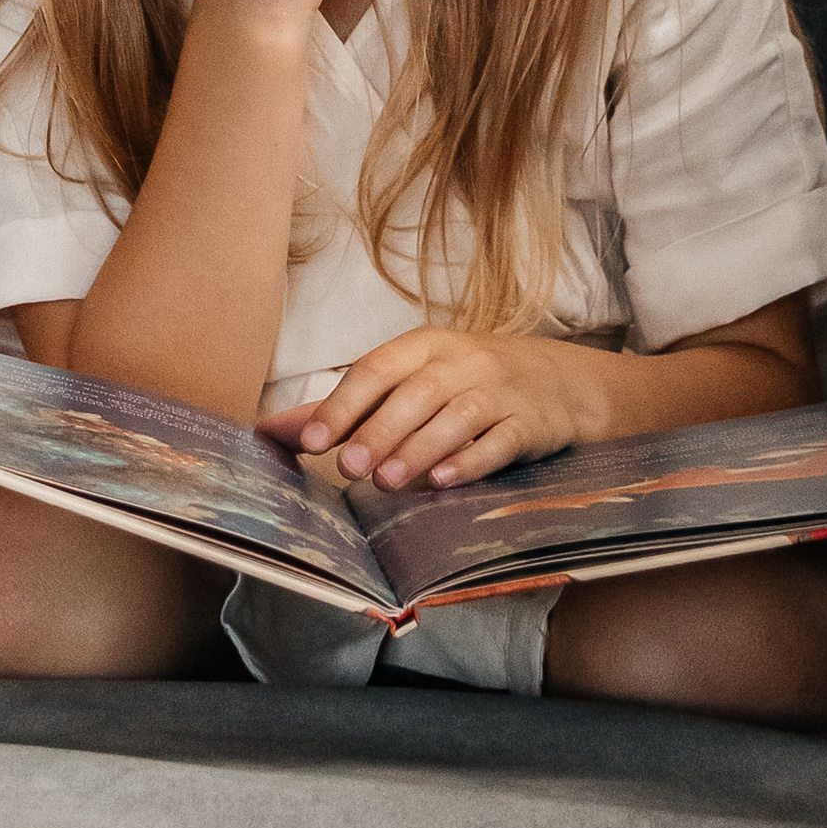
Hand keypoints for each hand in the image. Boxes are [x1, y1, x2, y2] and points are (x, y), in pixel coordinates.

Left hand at [257, 327, 606, 490]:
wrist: (556, 381)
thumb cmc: (463, 380)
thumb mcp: (408, 378)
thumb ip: (346, 407)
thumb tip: (270, 430)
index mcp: (423, 345)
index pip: (376, 368)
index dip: (343, 404)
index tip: (314, 440)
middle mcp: (462, 361)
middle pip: (415, 394)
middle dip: (379, 431)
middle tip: (347, 467)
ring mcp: (499, 390)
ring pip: (457, 416)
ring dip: (419, 449)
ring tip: (387, 482)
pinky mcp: (529, 423)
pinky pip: (500, 440)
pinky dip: (472, 460)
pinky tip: (446, 481)